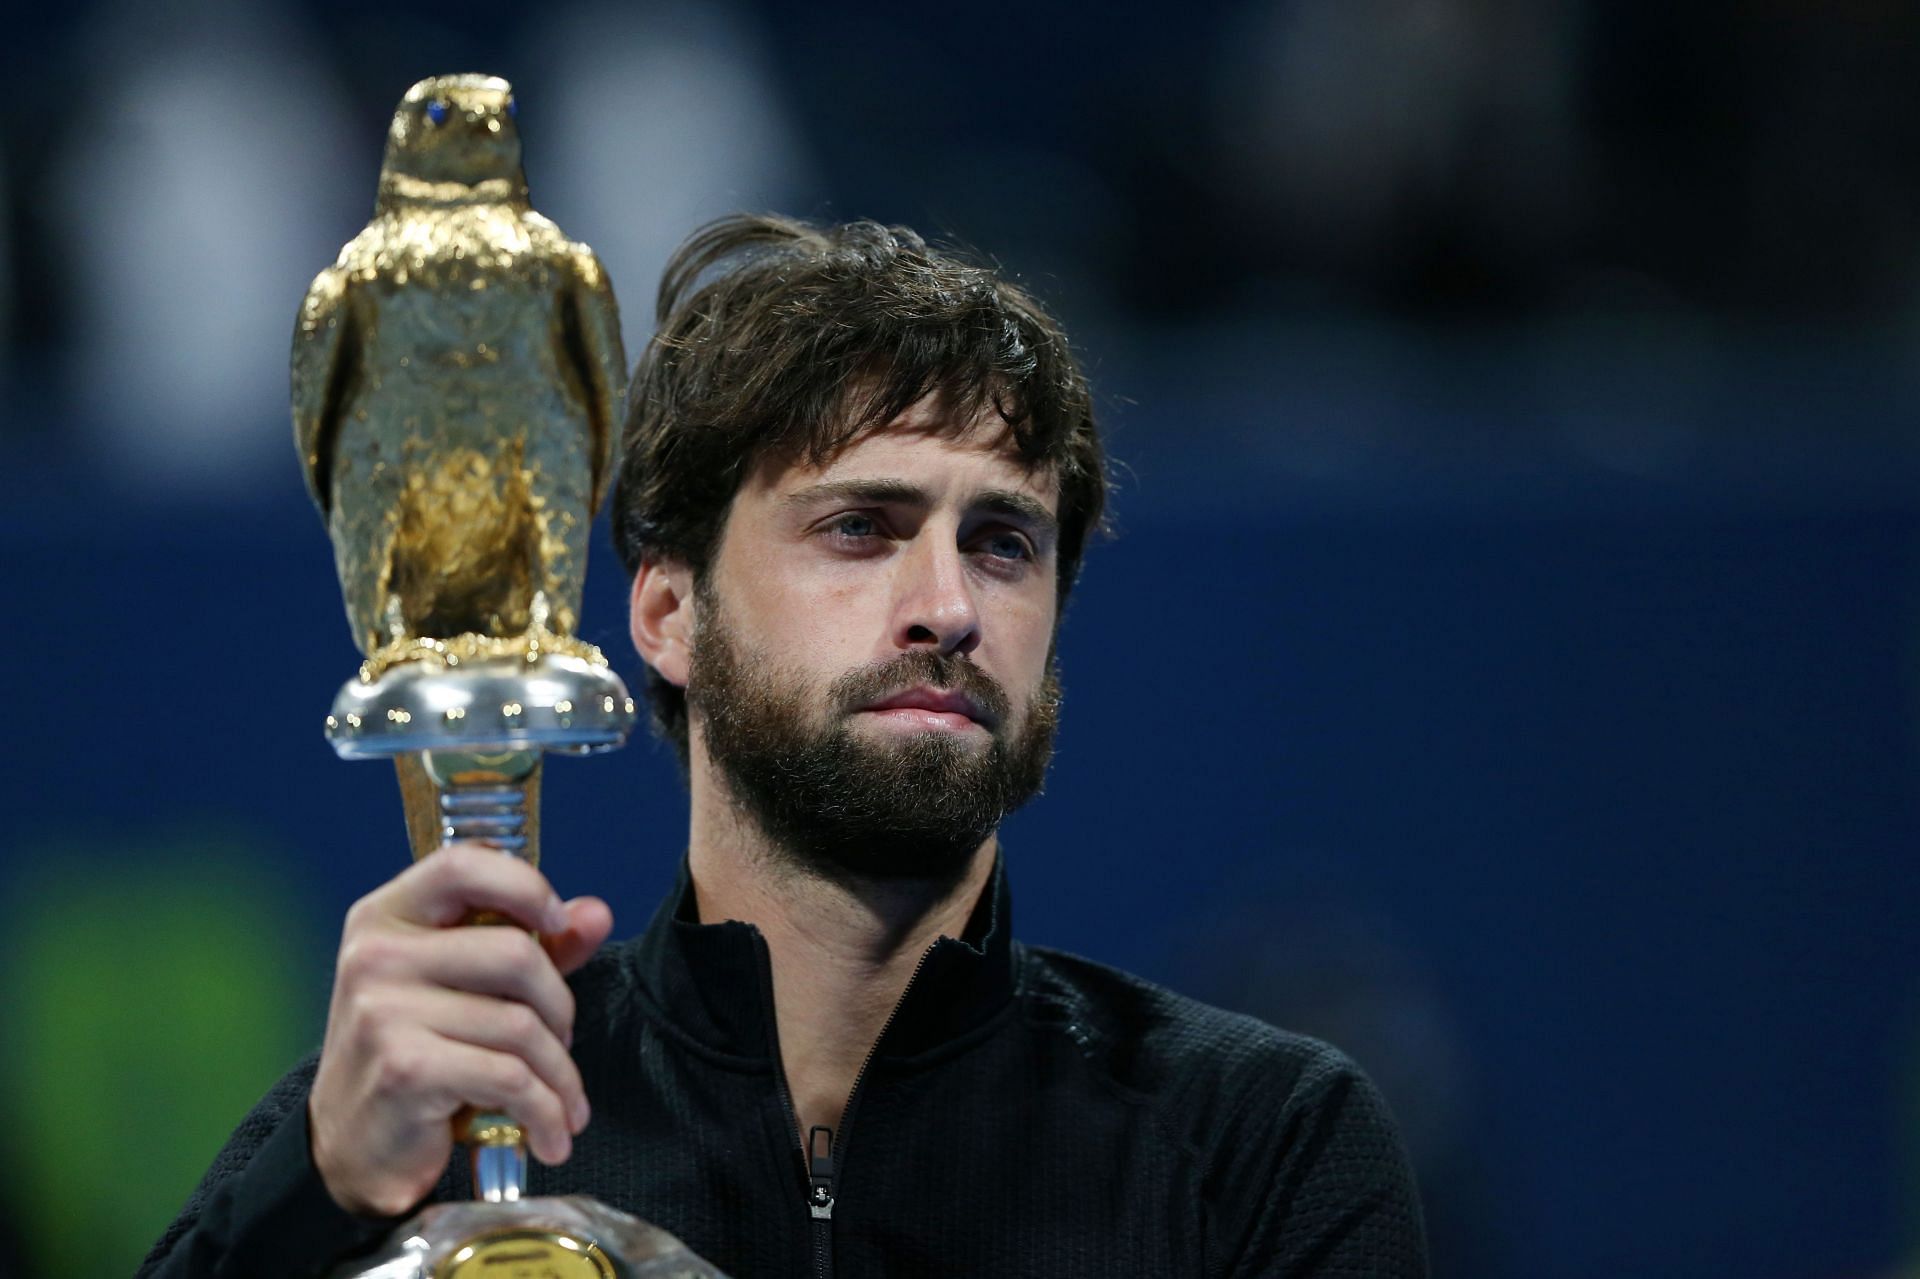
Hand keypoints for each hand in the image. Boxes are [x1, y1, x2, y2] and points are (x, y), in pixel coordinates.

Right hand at [307, 842, 614, 1216]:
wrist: (351, 1148)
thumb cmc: (416, 1054)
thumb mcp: (465, 989)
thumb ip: (532, 945)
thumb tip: (596, 913)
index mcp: (386, 916)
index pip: (461, 864)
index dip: (524, 885)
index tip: (557, 922)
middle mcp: (375, 954)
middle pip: (515, 954)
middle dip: (560, 1007)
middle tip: (562, 1044)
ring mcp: (382, 1011)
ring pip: (521, 1025)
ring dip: (560, 1073)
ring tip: (565, 1102)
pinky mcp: (404, 1069)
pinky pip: (510, 1077)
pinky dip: (546, 1110)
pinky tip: (552, 1134)